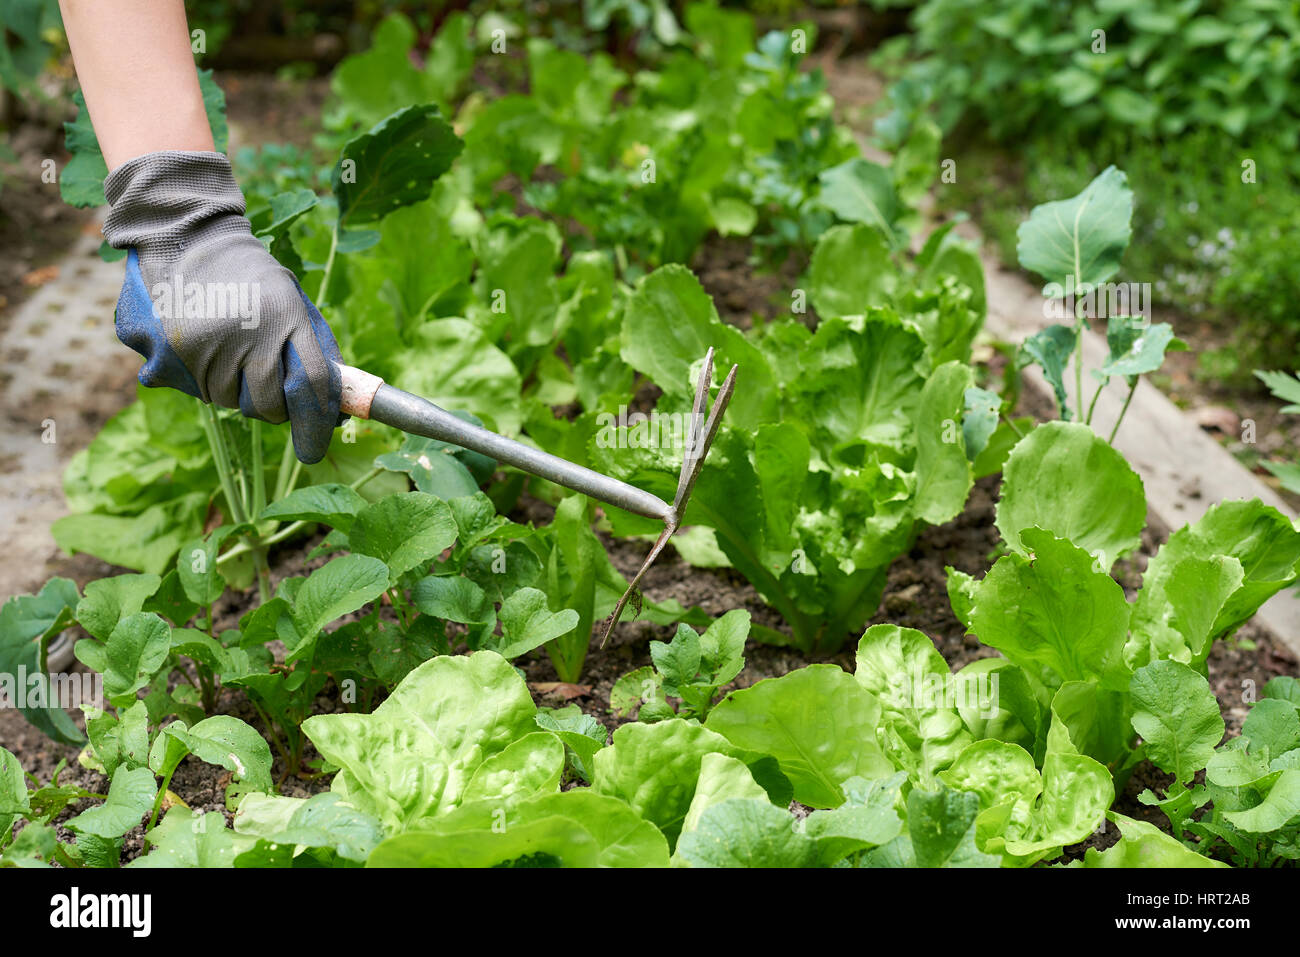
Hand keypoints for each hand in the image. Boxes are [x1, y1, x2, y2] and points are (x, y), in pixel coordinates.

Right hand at [103, 150, 341, 462]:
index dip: (316, 424)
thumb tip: (334, 413)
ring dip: (235, 387)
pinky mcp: (164, 353)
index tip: (314, 450)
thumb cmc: (252, 276)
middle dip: (272, 405)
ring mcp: (201, 347)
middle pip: (268, 406)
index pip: (310, 386)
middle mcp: (244, 335)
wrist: (185, 236)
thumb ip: (315, 353)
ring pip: (229, 402)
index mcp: (285, 318)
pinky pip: (193, 390)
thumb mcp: (294, 302)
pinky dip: (200, 378)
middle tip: (262, 372)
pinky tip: (200, 341)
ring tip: (228, 343)